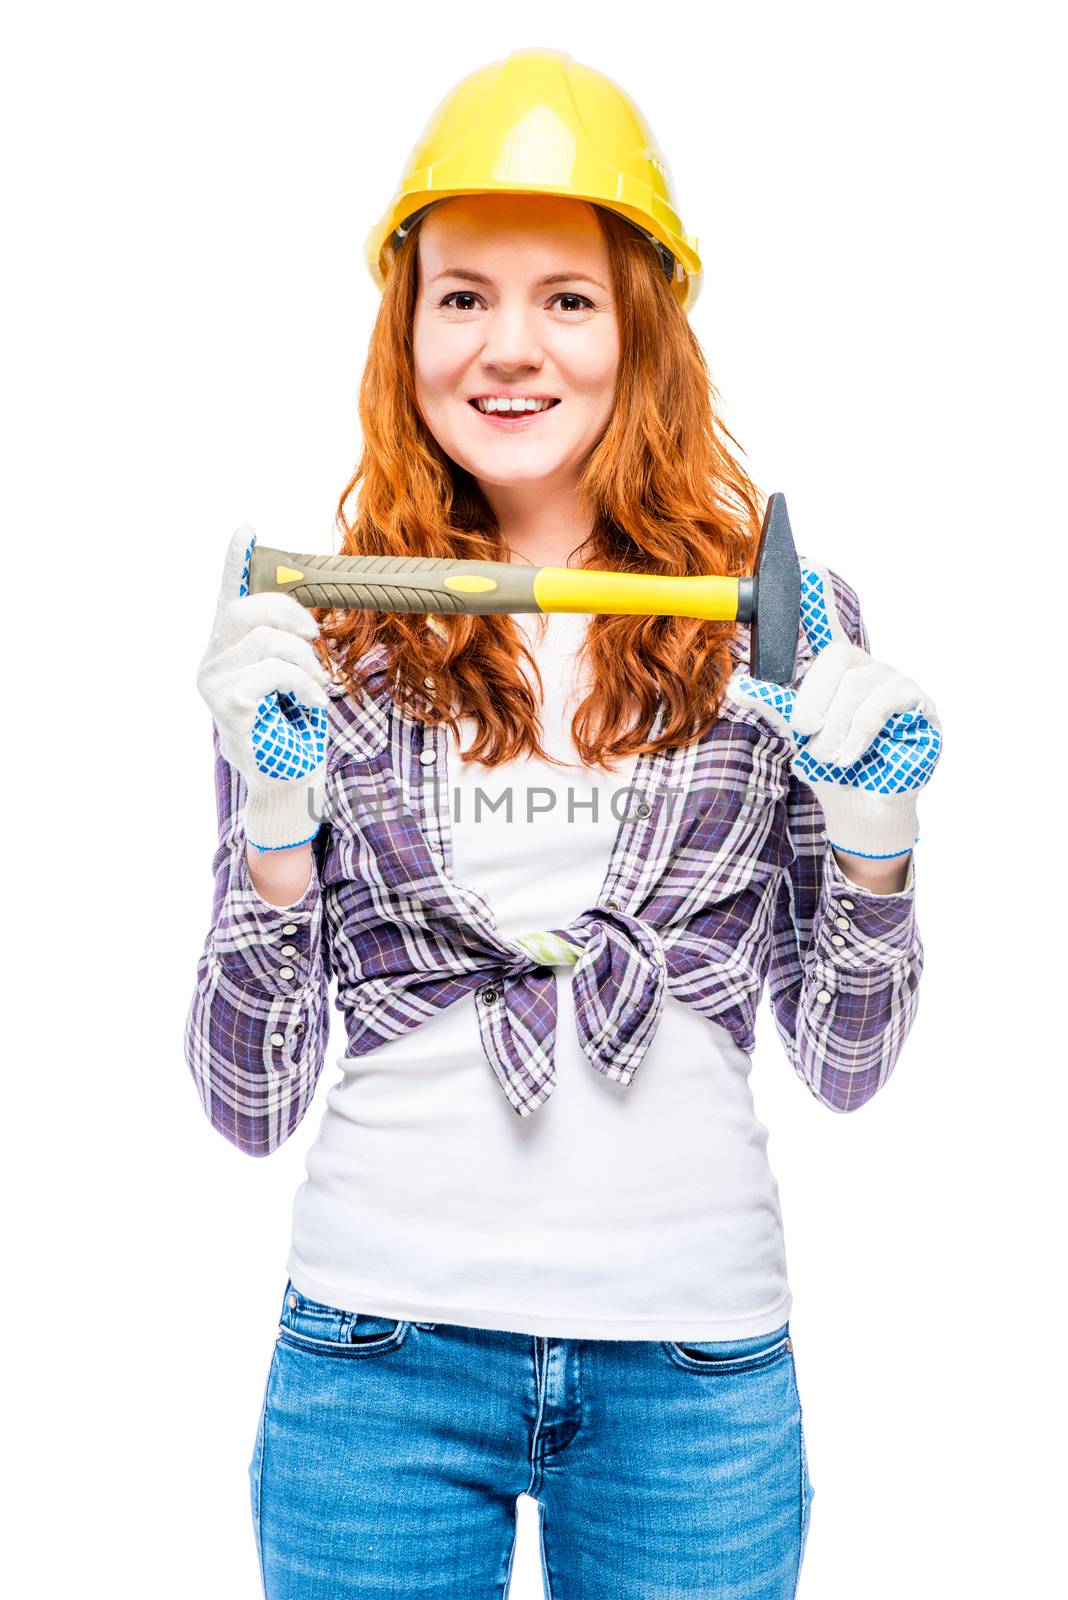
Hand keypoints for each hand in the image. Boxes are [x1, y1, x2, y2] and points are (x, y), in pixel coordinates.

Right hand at [196, 524, 330, 851]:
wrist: (285, 779)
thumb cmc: (290, 727)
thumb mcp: (294, 678)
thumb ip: (290, 645)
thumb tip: (310, 618)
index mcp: (230, 648)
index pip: (227, 593)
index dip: (234, 558)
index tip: (247, 526)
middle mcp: (212, 660)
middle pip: (244, 610)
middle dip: (288, 614)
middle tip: (317, 639)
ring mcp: (213, 682)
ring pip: (265, 641)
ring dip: (304, 661)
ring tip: (318, 687)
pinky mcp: (226, 705)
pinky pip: (272, 672)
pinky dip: (303, 683)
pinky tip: (313, 703)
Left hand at [726, 561, 941, 857]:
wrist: (863, 803)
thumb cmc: (833, 764)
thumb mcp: (797, 735)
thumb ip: (774, 706)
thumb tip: (737, 687)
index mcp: (835, 669)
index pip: (826, 622)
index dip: (816, 594)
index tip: (804, 563)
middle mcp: (866, 666)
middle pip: (835, 657)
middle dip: (812, 698)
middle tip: (804, 732)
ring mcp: (895, 681)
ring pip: (855, 687)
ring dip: (833, 729)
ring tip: (828, 757)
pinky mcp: (918, 703)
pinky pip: (877, 706)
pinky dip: (856, 734)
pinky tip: (847, 757)